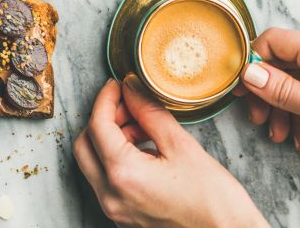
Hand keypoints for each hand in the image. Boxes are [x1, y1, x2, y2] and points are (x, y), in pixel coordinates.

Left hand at [74, 75, 267, 227]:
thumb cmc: (214, 201)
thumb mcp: (182, 146)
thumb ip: (149, 113)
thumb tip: (131, 88)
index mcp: (123, 175)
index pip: (97, 125)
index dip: (106, 99)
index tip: (118, 85)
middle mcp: (110, 196)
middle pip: (85, 144)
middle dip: (104, 119)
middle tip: (129, 104)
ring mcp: (115, 209)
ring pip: (93, 162)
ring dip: (110, 138)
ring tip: (143, 127)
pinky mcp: (124, 215)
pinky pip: (106, 179)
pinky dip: (117, 157)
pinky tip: (145, 148)